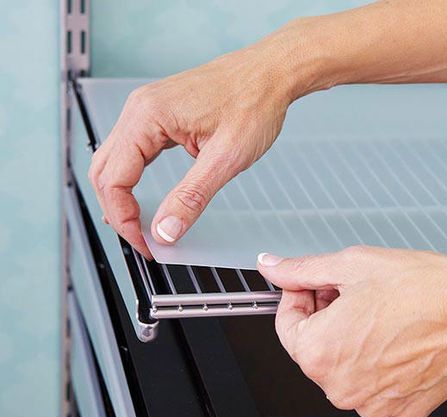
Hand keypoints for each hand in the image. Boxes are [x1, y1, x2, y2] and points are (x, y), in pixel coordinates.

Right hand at [88, 28, 299, 256]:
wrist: (271, 73)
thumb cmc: (254, 102)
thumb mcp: (225, 158)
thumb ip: (191, 198)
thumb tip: (165, 231)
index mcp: (147, 116)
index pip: (114, 179)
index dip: (125, 219)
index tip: (145, 244)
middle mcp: (139, 110)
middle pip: (105, 172)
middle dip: (119, 211)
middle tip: (142, 240)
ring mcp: (147, 111)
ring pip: (114, 162)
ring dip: (121, 197)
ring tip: (139, 225)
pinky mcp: (159, 117)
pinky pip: (131, 152)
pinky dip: (131, 180)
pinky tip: (140, 197)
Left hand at [258, 246, 446, 416]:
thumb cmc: (421, 288)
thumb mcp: (348, 265)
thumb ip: (300, 270)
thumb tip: (271, 267)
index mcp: (319, 353)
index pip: (284, 325)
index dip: (296, 298)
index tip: (309, 286)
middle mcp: (341, 386)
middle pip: (312, 346)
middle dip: (321, 316)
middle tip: (345, 293)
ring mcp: (372, 403)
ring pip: (341, 365)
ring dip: (347, 337)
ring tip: (372, 312)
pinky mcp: (401, 408)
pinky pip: (370, 384)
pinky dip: (373, 360)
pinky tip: (389, 336)